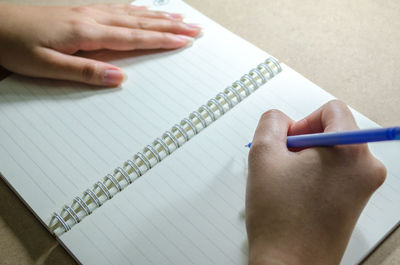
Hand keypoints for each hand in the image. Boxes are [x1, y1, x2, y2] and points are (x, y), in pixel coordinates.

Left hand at [0, 3, 200, 85]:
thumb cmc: (15, 44)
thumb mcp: (47, 66)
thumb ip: (85, 72)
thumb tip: (119, 78)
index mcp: (88, 33)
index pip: (135, 37)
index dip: (162, 39)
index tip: (184, 40)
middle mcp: (92, 18)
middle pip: (140, 22)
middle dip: (170, 26)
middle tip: (194, 28)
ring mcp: (88, 12)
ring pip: (132, 13)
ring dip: (158, 16)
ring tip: (179, 18)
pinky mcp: (81, 12)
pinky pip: (118, 8)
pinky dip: (137, 9)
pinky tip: (144, 9)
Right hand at [246, 100, 385, 264]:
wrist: (290, 264)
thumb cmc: (280, 219)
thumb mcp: (263, 155)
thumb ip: (271, 122)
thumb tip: (281, 119)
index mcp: (350, 151)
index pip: (331, 110)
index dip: (303, 121)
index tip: (289, 142)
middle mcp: (366, 168)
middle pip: (333, 132)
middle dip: (302, 143)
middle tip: (283, 164)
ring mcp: (364, 187)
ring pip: (331, 153)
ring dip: (305, 161)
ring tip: (287, 183)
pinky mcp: (355, 201)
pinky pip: (334, 173)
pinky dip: (313, 175)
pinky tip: (295, 193)